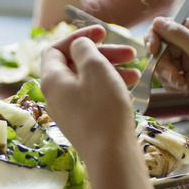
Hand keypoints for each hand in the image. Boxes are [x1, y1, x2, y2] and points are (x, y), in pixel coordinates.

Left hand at [40, 25, 137, 158]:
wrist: (111, 157)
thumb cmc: (103, 109)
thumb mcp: (96, 69)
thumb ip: (84, 50)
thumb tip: (78, 45)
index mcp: (51, 80)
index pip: (55, 49)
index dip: (78, 36)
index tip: (104, 31)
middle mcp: (55, 96)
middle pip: (75, 65)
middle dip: (103, 54)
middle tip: (131, 53)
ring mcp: (68, 111)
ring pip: (88, 82)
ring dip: (111, 72)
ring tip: (136, 75)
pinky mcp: (83, 124)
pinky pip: (94, 99)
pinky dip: (110, 90)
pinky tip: (129, 93)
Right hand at [144, 17, 188, 94]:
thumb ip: (178, 35)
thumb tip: (157, 22)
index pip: (163, 26)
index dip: (154, 37)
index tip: (153, 50)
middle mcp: (186, 43)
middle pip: (158, 49)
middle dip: (163, 64)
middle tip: (174, 76)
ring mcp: (185, 60)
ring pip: (160, 66)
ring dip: (167, 77)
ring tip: (182, 84)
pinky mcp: (184, 75)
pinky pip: (166, 78)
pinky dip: (172, 85)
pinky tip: (184, 87)